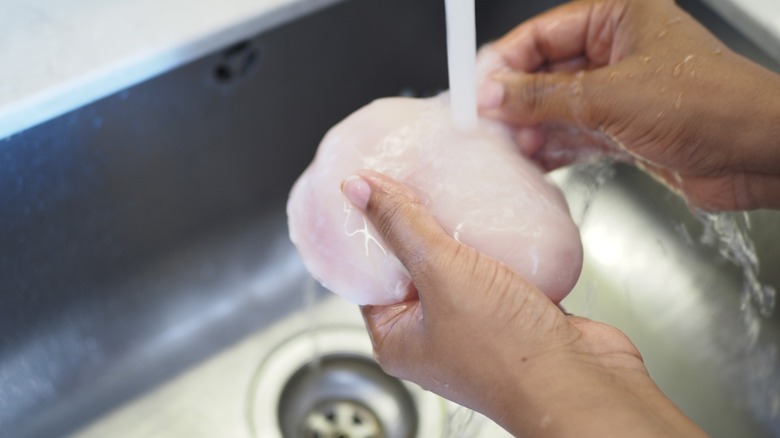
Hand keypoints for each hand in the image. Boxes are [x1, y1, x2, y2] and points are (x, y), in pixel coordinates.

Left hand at [341, 170, 705, 436]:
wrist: (582, 385)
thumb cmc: (508, 355)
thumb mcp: (441, 273)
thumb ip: (403, 226)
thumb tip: (360, 189)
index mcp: (398, 340)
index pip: (368, 279)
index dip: (369, 237)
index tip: (373, 198)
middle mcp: (434, 338)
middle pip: (414, 269)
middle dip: (418, 228)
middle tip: (415, 186)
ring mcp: (477, 327)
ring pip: (460, 269)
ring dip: (463, 237)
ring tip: (455, 194)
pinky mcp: (516, 316)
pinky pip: (500, 273)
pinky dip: (500, 249)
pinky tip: (500, 220)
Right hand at [477, 0, 779, 210]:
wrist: (760, 156)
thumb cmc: (712, 105)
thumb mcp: (612, 97)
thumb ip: (544, 97)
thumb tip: (494, 94)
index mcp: (617, 17)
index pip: (541, 33)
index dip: (504, 62)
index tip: (476, 89)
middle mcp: (616, 50)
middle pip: (545, 71)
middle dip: (515, 100)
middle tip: (484, 124)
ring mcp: (620, 91)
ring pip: (557, 106)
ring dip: (530, 127)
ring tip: (503, 147)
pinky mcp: (624, 129)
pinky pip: (575, 134)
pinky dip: (552, 147)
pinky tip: (530, 160)